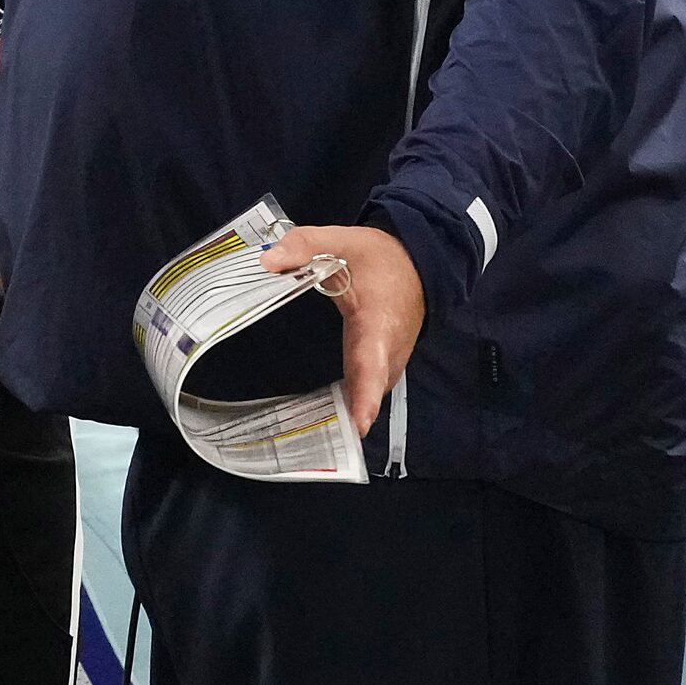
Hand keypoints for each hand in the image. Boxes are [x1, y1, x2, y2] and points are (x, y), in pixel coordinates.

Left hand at [260, 225, 424, 436]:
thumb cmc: (379, 256)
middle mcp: (389, 350)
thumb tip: (266, 260)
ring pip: (370, 391)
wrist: (419, 263)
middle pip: (370, 388)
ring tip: (322, 438)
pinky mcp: (386, 364)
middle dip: (352, 413)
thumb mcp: (342, 240)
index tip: (358, 423)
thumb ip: (304, 246)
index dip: (366, 393)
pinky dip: (355, 400)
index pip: (372, 361)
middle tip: (324, 443)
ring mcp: (391, 361)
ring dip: (351, 412)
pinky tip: (331, 414)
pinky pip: (370, 387)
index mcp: (377, 321)